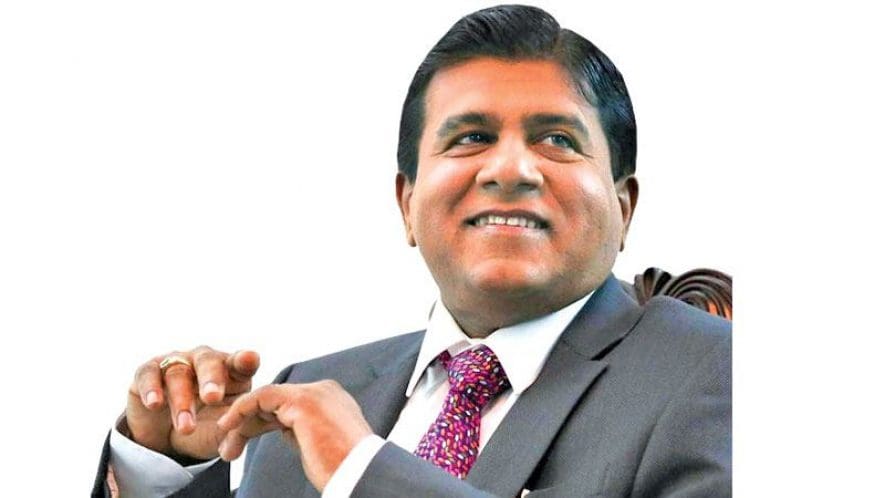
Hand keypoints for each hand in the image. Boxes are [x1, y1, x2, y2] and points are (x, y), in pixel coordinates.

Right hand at [126, 346, 259, 459]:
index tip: (250, 359)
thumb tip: (239, 437)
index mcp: (230, 372)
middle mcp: (203, 361)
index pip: (240, 363)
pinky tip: (154, 404)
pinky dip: (151, 389)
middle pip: (208, 362)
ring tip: (186, 427)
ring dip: (182, 401)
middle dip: (211, 380)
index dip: (245, 360)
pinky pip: (148, 374)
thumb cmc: (204, 428)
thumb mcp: (223, 433)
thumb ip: (236, 430)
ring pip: (178, 374)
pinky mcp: (148, 372)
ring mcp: (175, 363)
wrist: (166, 439)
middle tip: (213, 398)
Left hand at [216, 380, 373, 491]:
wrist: (360, 475)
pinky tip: (229, 425)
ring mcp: (314, 393)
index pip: (288, 404)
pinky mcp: (303, 401)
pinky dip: (242, 409)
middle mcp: (324, 391)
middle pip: (275, 401)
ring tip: (225, 443)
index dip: (263, 423)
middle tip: (229, 448)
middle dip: (249, 423)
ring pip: (266, 398)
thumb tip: (285, 428)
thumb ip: (303, 430)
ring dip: (241, 419)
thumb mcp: (319, 444)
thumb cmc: (344, 469)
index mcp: (331, 401)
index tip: (242, 442)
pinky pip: (262, 397)